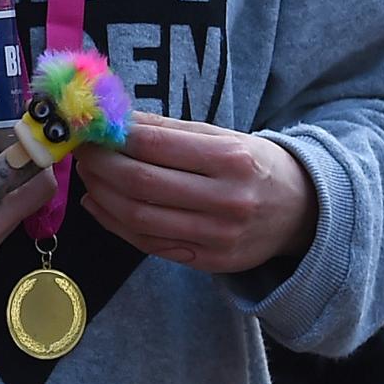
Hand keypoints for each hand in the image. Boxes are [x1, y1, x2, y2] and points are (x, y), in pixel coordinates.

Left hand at [75, 112, 317, 271]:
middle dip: (100, 166)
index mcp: (231, 158)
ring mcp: (216, 237)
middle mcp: (226, 200)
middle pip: (141, 184)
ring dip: (102, 195)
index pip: (155, 145)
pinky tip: (99, 204)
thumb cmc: (255, 165)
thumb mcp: (223, 136)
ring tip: (89, 176)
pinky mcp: (207, 263)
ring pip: (138, 218)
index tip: (92, 129)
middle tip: (83, 152)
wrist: (300, 212)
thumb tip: (115, 121)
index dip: (114, 138)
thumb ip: (169, 129)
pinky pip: (148, 244)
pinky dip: (115, 223)